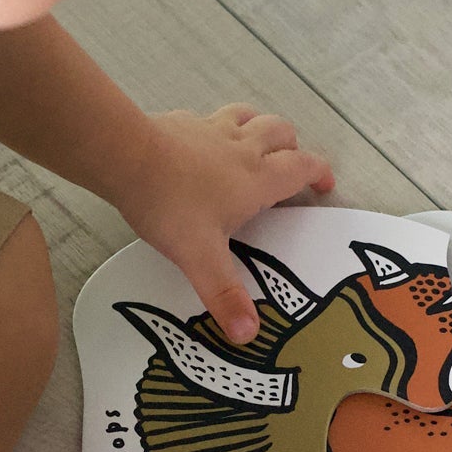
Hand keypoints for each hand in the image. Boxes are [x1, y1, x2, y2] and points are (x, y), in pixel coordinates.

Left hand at [117, 106, 334, 343]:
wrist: (127, 158)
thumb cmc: (171, 206)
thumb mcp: (200, 258)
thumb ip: (224, 295)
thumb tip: (248, 335)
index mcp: (256, 179)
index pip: (302, 167)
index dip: (320, 173)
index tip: (325, 186)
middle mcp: (242, 148)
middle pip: (282, 133)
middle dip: (293, 148)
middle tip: (290, 168)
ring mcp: (212, 129)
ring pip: (251, 117)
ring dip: (261, 127)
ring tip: (258, 144)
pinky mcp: (184, 121)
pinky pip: (209, 118)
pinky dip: (217, 127)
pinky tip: (203, 140)